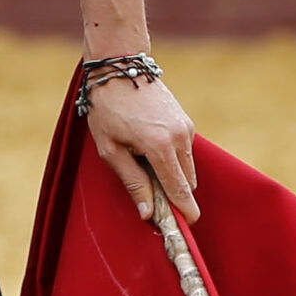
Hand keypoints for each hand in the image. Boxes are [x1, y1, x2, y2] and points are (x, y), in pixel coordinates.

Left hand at [85, 75, 197, 224]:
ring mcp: (186, 128)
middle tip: (150, 196)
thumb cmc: (108, 109)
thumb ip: (132, 182)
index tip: (187, 226)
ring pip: (188, 167)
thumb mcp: (110, 150)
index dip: (184, 210)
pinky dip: (173, 159)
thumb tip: (147, 213)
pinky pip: (185, 152)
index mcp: (160, 146)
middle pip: (188, 182)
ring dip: (173, 175)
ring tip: (142, 164)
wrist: (120, 69)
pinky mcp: (186, 122)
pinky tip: (149, 148)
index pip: (180, 189)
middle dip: (174, 193)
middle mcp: (179, 137)